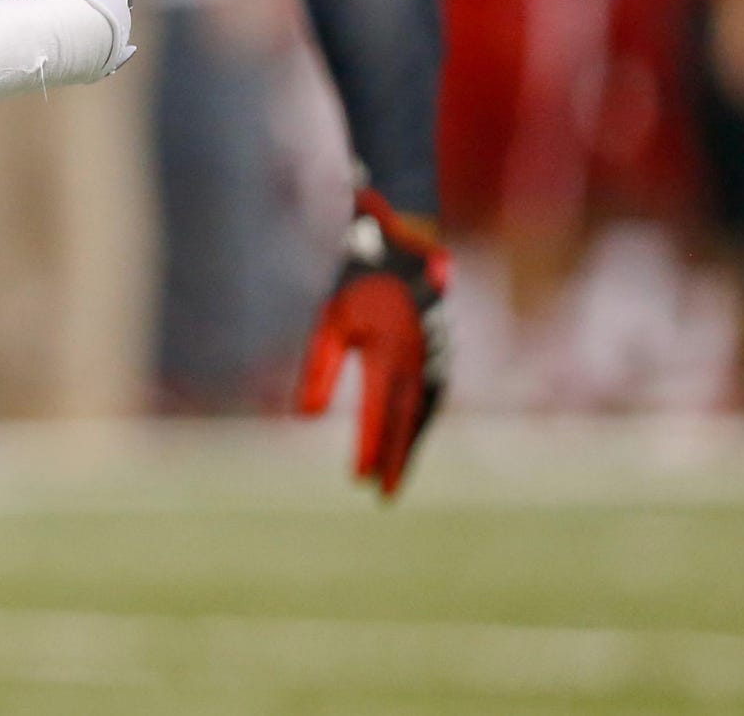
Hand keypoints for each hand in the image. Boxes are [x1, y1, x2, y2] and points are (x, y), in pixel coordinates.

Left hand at [295, 188, 449, 497]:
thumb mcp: (329, 324)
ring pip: (423, 412)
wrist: (402, 248)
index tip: (358, 477)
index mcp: (385, 349)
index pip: (375, 409)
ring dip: (411, 447)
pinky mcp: (441, 353)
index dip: (368, 445)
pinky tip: (410, 443)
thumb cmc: (356, 286)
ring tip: (394, 480)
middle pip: (405, 420)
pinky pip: (434, 397)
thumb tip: (302, 418)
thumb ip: (318, 371)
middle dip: (395, 459)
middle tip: (384, 496)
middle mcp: (414, 357)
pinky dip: (422, 425)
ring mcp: (433, 356)